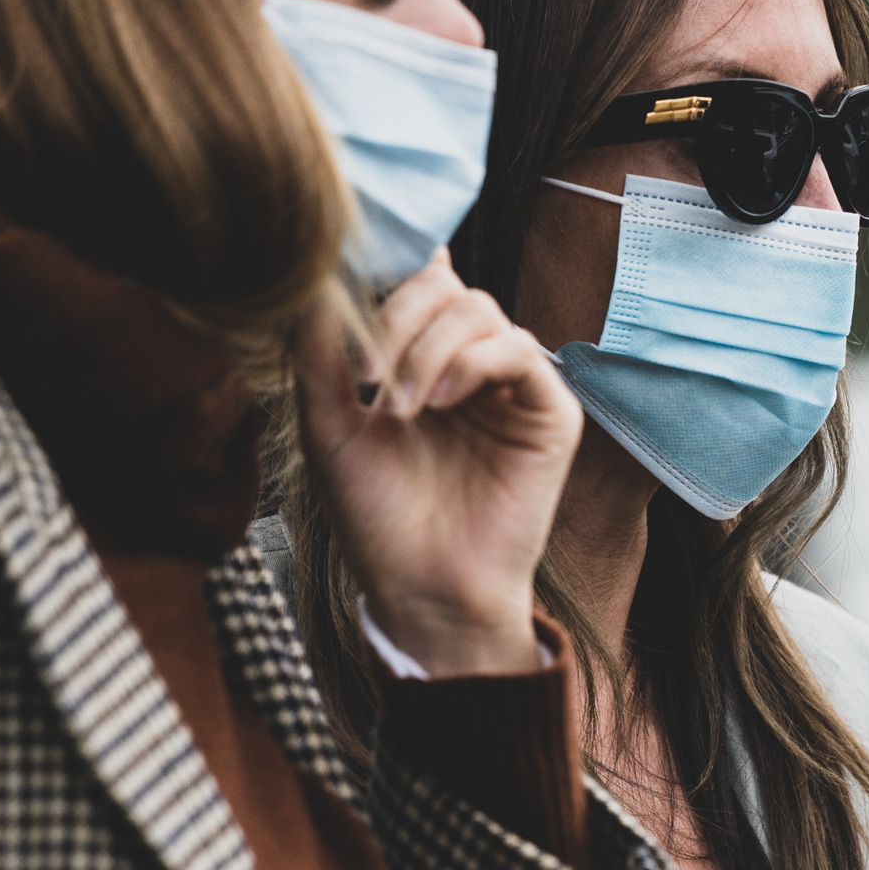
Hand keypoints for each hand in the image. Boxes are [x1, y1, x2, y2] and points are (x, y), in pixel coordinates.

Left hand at [293, 254, 583, 677]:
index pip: (420, 284)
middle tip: (367, 375)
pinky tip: (443, 402)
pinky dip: (476, 362)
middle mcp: (473, 368)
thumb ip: (318, 353)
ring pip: (482, 311)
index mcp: (426, 364)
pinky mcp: (551, 416)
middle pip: (449, 289)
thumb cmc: (377, 519)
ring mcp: (515, 389)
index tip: (348, 304)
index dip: (388, 279)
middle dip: (399, 317)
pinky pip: (522, 351)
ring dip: (429, 349)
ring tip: (401, 409)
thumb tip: (316, 278)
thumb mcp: (328, 426)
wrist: (421, 590)